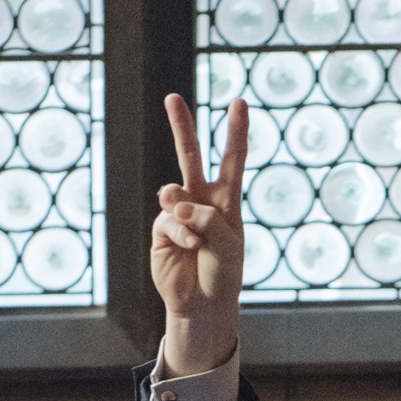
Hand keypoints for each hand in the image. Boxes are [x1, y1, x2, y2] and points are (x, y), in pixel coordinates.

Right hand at [150, 93, 245, 374]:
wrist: (203, 303)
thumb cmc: (223, 272)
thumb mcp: (227, 242)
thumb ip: (206, 217)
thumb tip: (175, 203)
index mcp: (226, 200)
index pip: (232, 160)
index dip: (235, 132)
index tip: (239, 102)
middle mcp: (200, 201)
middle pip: (190, 156)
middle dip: (181, 126)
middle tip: (172, 97)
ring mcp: (178, 214)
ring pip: (174, 192)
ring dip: (185, 212)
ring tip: (196, 237)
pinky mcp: (161, 231)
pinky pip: (168, 220)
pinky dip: (180, 232)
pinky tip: (189, 247)